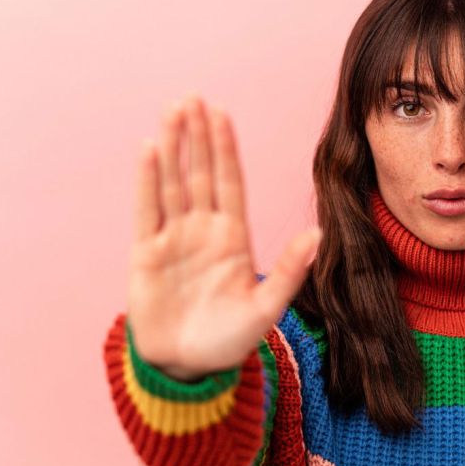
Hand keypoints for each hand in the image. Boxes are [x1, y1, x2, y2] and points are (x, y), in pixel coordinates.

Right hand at [126, 94, 320, 381]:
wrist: (187, 367)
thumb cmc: (229, 339)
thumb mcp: (266, 308)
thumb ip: (289, 270)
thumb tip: (318, 235)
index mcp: (233, 237)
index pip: (229, 182)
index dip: (225, 148)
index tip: (222, 114)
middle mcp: (203, 230)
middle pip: (199, 173)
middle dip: (197, 136)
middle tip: (193, 98)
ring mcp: (173, 239)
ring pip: (172, 183)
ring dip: (172, 148)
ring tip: (172, 111)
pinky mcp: (146, 254)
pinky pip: (146, 210)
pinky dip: (147, 180)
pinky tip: (149, 149)